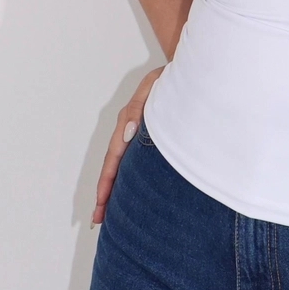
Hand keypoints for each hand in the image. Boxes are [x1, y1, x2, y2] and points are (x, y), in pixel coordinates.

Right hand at [92, 68, 163, 225]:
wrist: (190, 69)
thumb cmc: (172, 77)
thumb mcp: (153, 86)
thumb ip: (138, 109)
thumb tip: (127, 133)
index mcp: (129, 122)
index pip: (114, 158)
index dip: (106, 182)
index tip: (100, 204)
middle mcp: (130, 131)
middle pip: (114, 167)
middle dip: (105, 194)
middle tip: (98, 220)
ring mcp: (138, 134)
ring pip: (122, 166)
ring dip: (115, 189)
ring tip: (109, 213)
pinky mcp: (149, 136)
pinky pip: (135, 161)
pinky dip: (128, 178)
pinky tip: (130, 192)